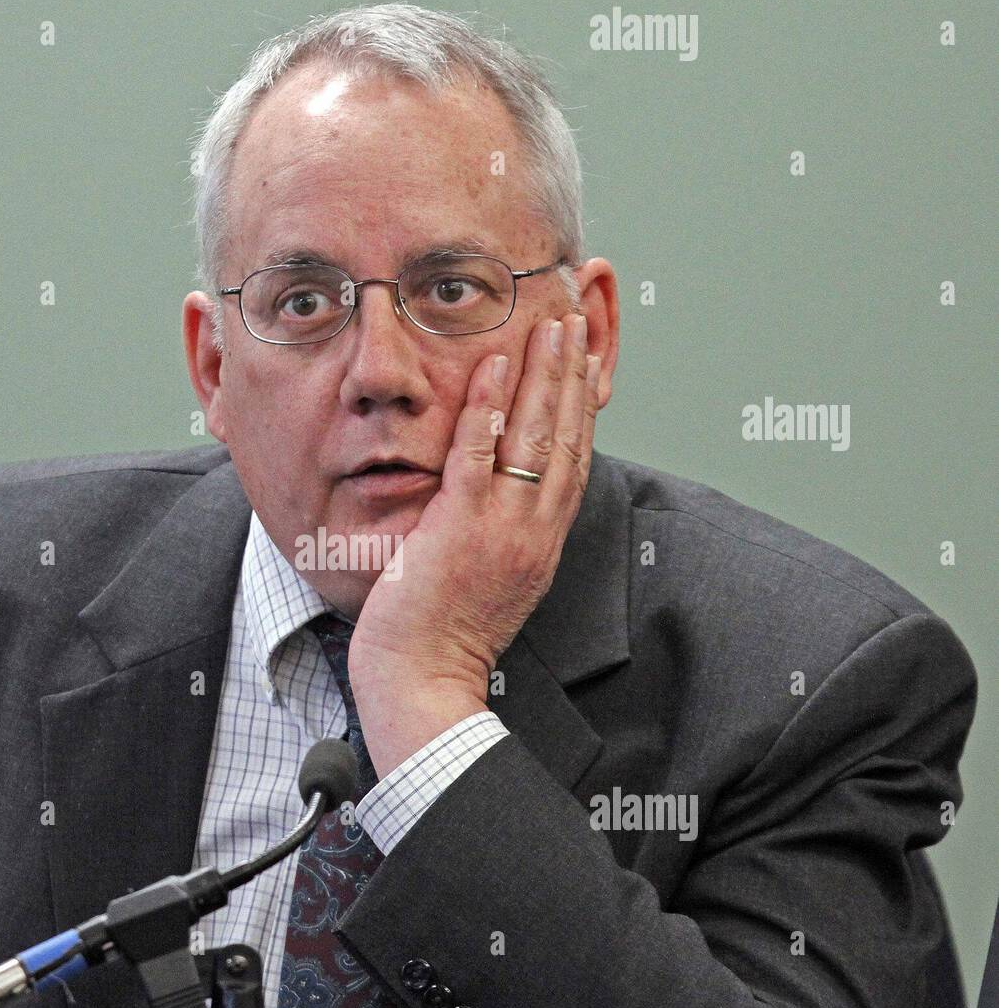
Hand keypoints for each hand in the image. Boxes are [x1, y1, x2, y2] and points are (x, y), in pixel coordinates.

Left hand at [349, 312, 601, 776]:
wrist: (424, 685)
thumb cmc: (442, 640)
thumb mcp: (489, 583)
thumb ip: (500, 537)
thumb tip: (495, 502)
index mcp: (540, 544)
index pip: (570, 462)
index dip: (580, 408)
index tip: (583, 364)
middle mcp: (533, 532)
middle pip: (564, 439)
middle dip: (573, 377)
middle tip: (576, 322)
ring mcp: (501, 529)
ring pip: (532, 439)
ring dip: (543, 376)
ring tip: (550, 325)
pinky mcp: (461, 529)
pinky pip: (478, 457)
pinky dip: (486, 409)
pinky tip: (492, 366)